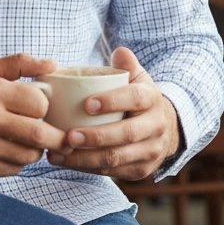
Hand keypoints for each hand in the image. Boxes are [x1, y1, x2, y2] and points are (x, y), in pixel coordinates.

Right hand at [0, 53, 61, 179]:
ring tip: (26, 139)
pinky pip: (13, 169)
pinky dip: (17, 162)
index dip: (44, 105)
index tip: (38, 107)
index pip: (39, 103)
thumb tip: (53, 64)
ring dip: (35, 150)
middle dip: (56, 137)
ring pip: (29, 155)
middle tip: (59, 135)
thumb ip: (20, 64)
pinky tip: (7, 150)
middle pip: (40, 134)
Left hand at [47, 46, 180, 180]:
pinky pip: (112, 172)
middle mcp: (156, 126)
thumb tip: (119, 52)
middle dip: (95, 136)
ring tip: (58, 153)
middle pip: (126, 134)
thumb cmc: (139, 100)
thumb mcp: (138, 79)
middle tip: (68, 136)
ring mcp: (150, 151)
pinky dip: (87, 168)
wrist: (165, 128)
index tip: (87, 104)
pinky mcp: (141, 170)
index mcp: (152, 99)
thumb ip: (127, 65)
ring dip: (85, 158)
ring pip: (117, 158)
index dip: (112, 101)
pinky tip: (67, 162)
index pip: (135, 98)